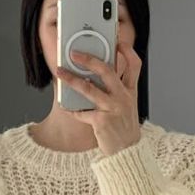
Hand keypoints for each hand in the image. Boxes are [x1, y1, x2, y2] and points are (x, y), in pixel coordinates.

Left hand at [56, 41, 142, 156]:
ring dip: (72, 79)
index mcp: (131, 92)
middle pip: (107, 71)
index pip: (135, 65)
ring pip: (89, 89)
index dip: (127, 51)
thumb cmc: (123, 129)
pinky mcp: (102, 122)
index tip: (118, 41)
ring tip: (60, 73)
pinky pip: (82, 112)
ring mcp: (113, 109)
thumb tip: (93, 77)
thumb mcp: (127, 107)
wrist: (128, 153)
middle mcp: (123, 98)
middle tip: (75, 53)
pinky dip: (73, 110)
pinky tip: (67, 107)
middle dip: (89, 59)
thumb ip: (116, 91)